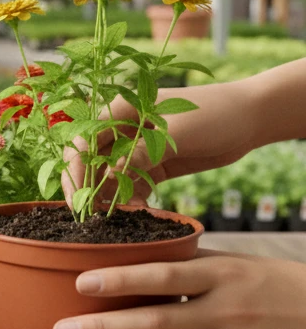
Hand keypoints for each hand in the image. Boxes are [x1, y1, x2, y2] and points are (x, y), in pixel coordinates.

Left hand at [51, 249, 305, 328]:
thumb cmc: (271, 286)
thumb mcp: (236, 264)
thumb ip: (187, 261)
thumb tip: (128, 250)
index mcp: (223, 275)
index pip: (165, 276)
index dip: (121, 279)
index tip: (81, 283)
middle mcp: (227, 312)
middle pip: (156, 321)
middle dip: (103, 327)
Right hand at [62, 83, 255, 206]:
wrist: (252, 118)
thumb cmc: (215, 113)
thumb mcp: (178, 134)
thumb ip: (143, 154)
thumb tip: (109, 175)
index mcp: (121, 110)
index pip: (84, 142)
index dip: (76, 171)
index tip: (77, 200)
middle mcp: (123, 129)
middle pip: (92, 162)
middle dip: (90, 189)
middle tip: (93, 218)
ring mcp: (137, 148)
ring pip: (110, 177)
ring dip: (112, 198)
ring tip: (122, 218)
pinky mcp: (153, 165)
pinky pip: (132, 185)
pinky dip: (132, 200)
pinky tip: (141, 212)